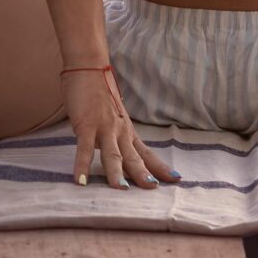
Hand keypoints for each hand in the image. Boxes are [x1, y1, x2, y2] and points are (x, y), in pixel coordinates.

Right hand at [62, 68, 180, 188]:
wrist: (89, 67)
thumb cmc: (100, 92)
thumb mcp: (115, 116)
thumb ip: (117, 134)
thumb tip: (118, 150)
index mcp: (127, 131)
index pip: (146, 153)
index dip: (161, 167)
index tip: (176, 179)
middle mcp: (120, 131)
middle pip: (133, 157)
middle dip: (143, 174)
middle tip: (153, 189)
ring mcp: (103, 128)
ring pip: (112, 154)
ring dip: (116, 173)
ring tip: (121, 190)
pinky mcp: (85, 125)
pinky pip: (84, 149)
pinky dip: (82, 166)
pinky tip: (80, 180)